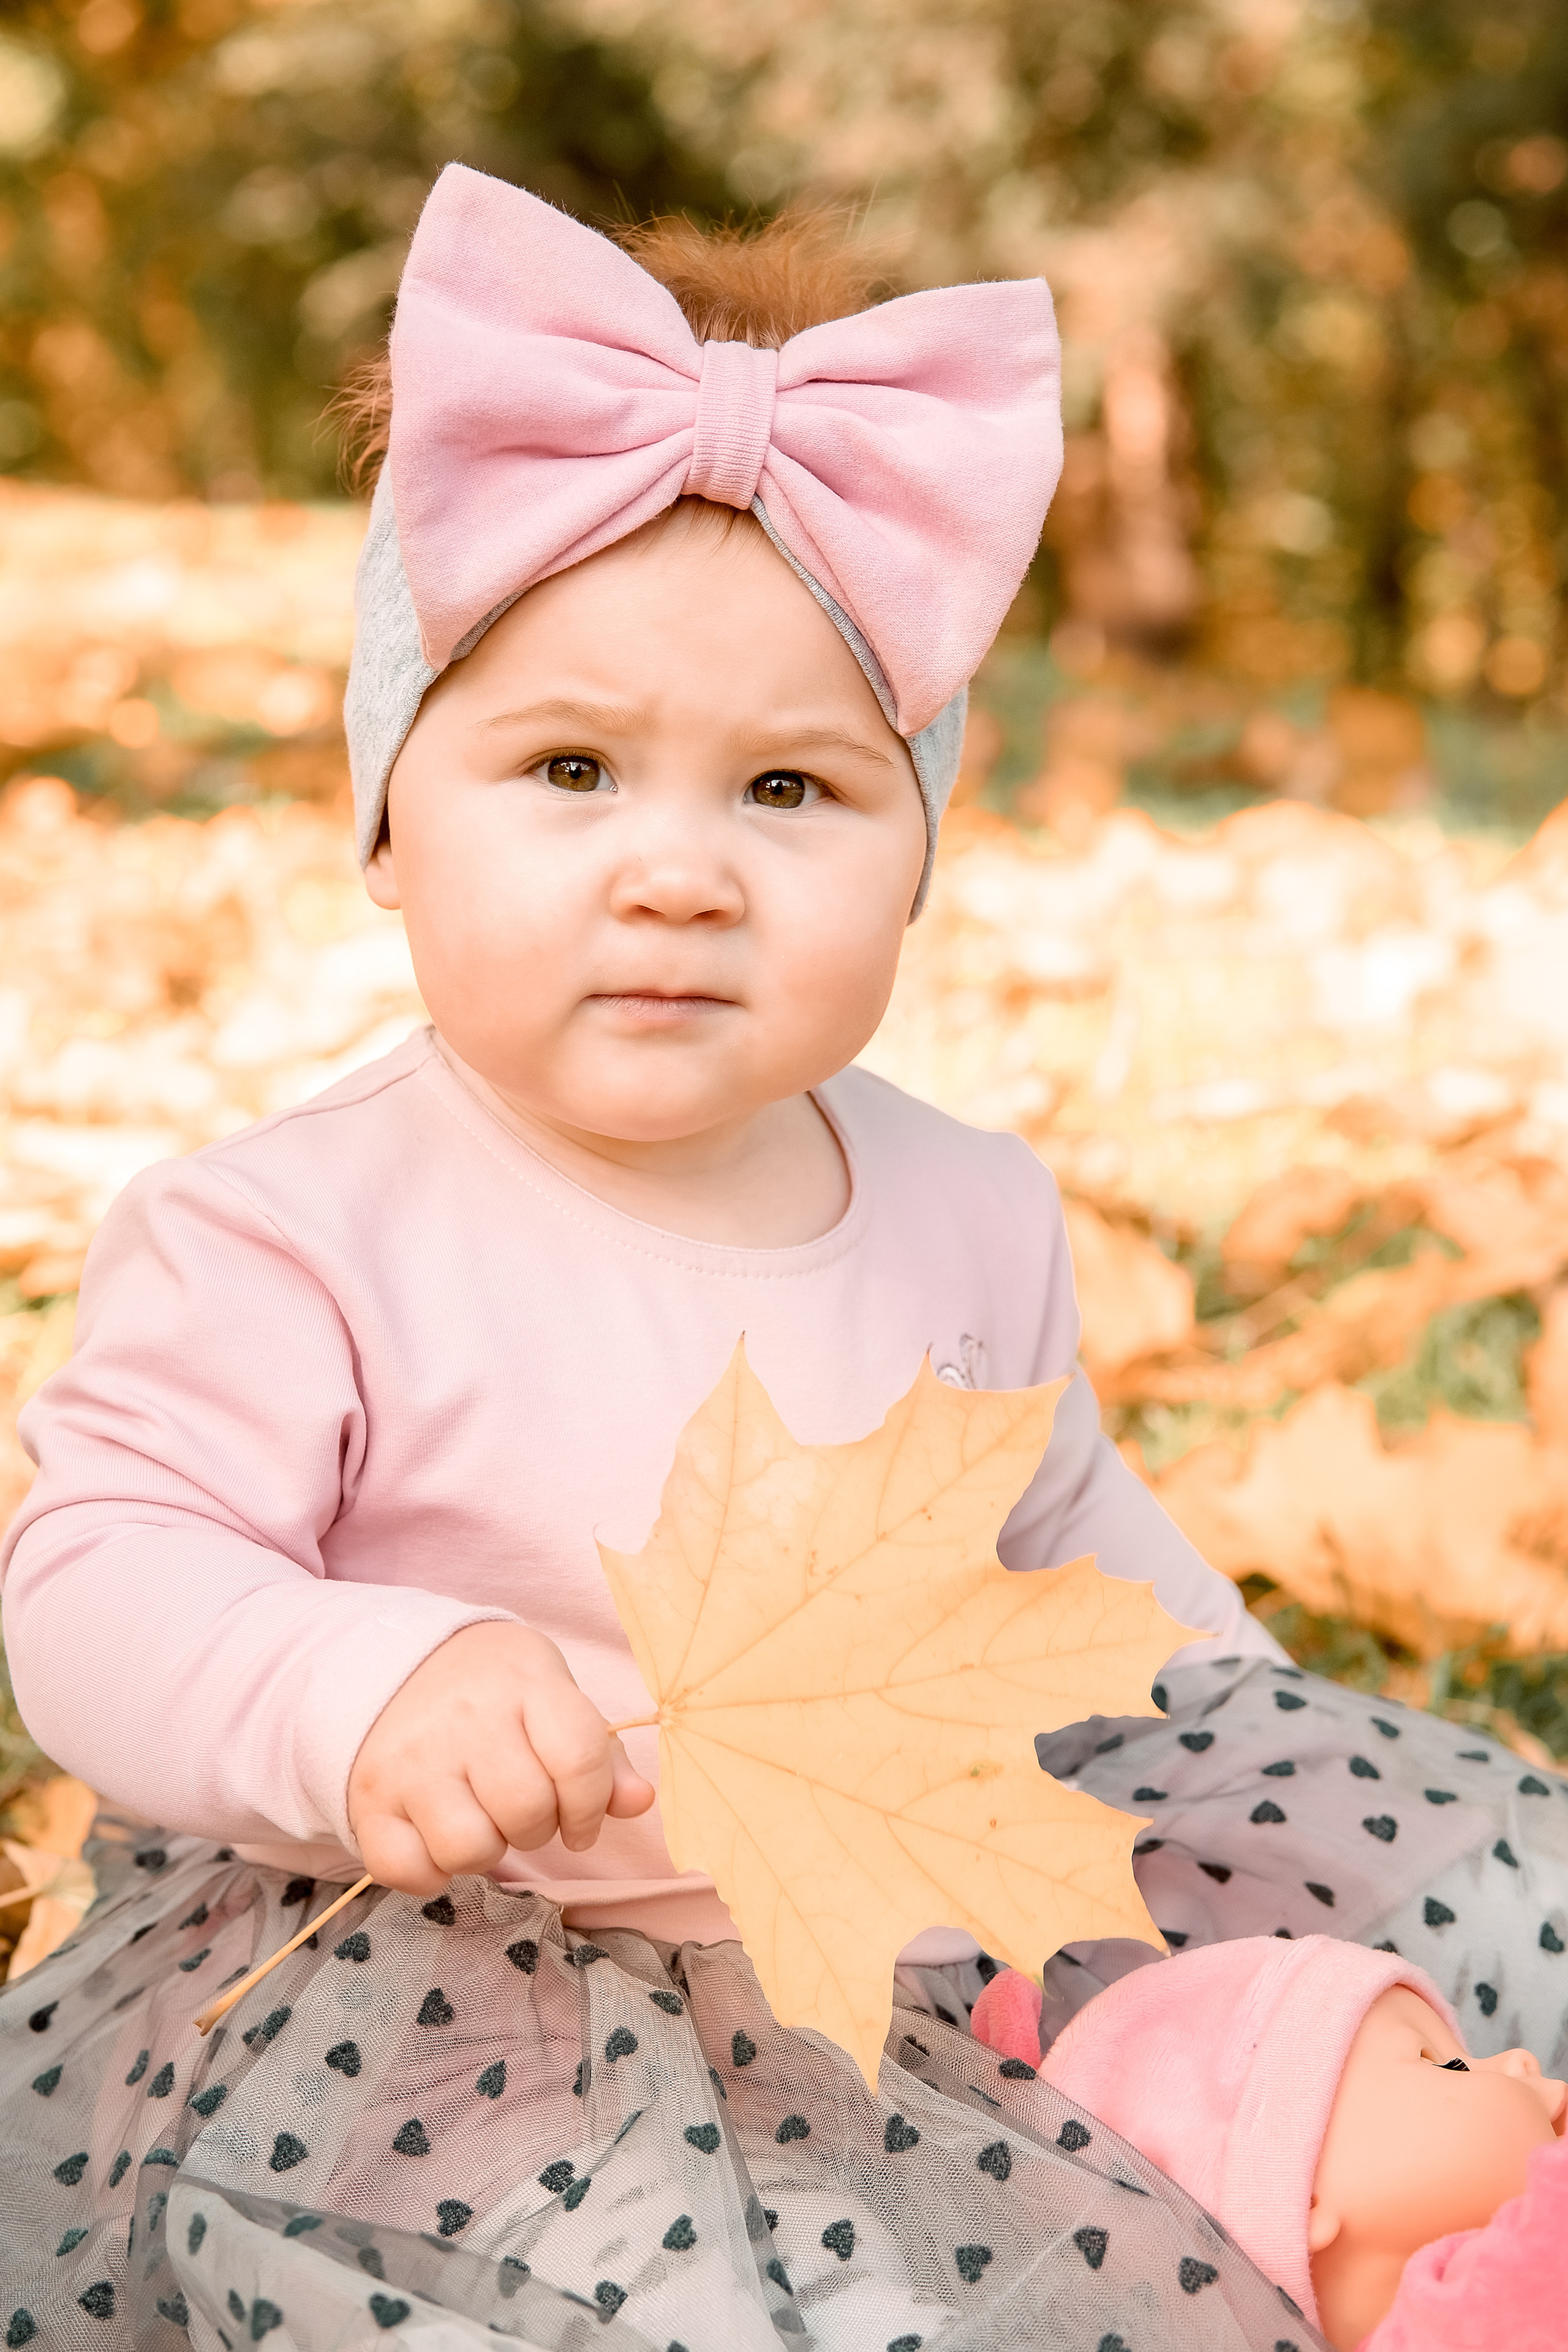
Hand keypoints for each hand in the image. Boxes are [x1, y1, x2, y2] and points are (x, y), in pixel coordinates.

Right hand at [346, 1622, 655, 1894]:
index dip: (591, 1805)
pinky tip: (438, 1837)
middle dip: (539, 1827)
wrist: (399, 1664)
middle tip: (524, 1811)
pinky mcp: (370, 1796)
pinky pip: (408, 1870)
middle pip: (526, 1811)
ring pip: (469, 1848)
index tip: (581, 1819)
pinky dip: (431, 1872)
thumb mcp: (555, 1697)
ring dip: (487, 1850)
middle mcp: (463, 1717)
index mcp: (523, 1681)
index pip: (579, 1758)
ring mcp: (410, 1758)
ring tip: (481, 1818)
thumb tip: (639, 1802)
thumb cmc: (496, 1690)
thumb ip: (600, 1756)